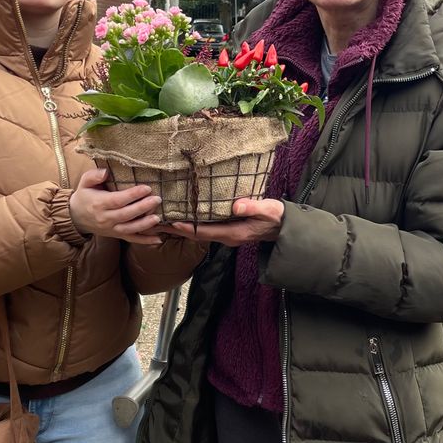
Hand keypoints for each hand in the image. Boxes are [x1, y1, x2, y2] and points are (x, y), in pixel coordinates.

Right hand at [68, 169, 162, 244]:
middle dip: (142, 207)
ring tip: (158, 218)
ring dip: (145, 225)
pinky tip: (158, 239)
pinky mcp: (116, 235)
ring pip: (129, 229)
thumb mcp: (84, 182)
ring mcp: (111, 229)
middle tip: (157, 199)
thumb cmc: (84, 196)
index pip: (118, 200)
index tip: (147, 188)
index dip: (133, 195)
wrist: (75, 217)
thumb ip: (94, 175)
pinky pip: (131, 239)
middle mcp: (105, 218)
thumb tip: (105, 172)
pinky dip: (145, 241)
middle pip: (126, 214)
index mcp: (99, 204)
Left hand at [158, 198, 282, 245]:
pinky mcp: (228, 229)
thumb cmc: (276, 217)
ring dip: (183, 227)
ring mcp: (226, 234)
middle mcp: (226, 236)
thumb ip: (252, 208)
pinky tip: (184, 217)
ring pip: (199, 232)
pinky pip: (205, 228)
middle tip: (159, 224)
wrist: (283, 226)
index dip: (188, 228)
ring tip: (165, 220)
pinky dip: (192, 223)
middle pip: (196, 235)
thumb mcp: (267, 210)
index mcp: (233, 233)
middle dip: (178, 230)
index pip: (204, 232)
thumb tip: (236, 206)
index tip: (172, 223)